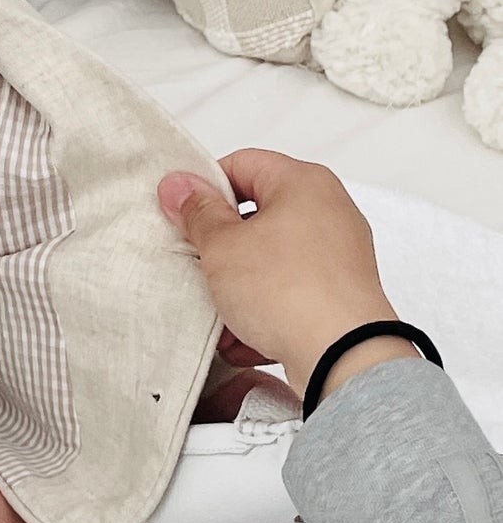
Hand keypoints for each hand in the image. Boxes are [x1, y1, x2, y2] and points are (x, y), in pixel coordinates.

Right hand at [158, 149, 403, 397]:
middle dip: (221, 247)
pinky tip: (245, 337)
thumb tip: (180, 185)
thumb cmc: (291, 293)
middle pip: (256, 215)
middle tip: (198, 263)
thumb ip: (197, 213)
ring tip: (221, 312)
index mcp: (303, 182)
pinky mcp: (341, 292)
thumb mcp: (223, 247)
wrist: (342, 357)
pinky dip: (265, 309)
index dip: (205, 189)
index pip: (241, 164)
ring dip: (239, 285)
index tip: (181, 213)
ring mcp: (339, 253)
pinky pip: (291, 291)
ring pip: (271, 259)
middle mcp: (329, 210)